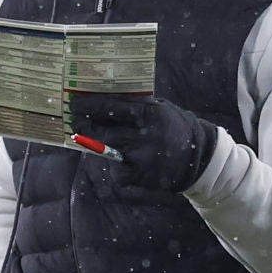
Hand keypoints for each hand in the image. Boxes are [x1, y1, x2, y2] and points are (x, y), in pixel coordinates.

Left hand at [69, 92, 220, 192]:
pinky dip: (118, 168)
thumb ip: (136, 104)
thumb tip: (103, 96)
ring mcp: (141, 157)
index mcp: (148, 114)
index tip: (74, 103)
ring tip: (95, 140)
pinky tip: (125, 164)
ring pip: (107, 151)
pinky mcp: (141, 176)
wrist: (197, 157)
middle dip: (85, 127)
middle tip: (76, 122)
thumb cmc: (173, 127)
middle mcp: (143, 135)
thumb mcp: (159, 108)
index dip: (89, 105)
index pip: (111, 107)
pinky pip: (118, 172)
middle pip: (103, 131)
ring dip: (98, 146)